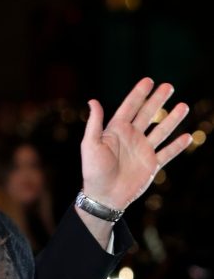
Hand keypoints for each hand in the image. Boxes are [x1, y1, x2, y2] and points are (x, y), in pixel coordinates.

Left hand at [80, 77, 191, 210]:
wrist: (103, 198)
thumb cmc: (93, 172)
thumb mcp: (90, 145)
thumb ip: (94, 123)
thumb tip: (93, 100)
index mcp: (116, 131)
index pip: (129, 107)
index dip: (139, 94)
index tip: (149, 80)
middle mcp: (131, 138)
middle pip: (147, 114)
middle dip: (157, 100)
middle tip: (168, 86)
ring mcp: (142, 151)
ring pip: (161, 131)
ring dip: (172, 119)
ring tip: (183, 106)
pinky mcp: (151, 166)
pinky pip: (167, 153)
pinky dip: (177, 146)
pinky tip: (187, 136)